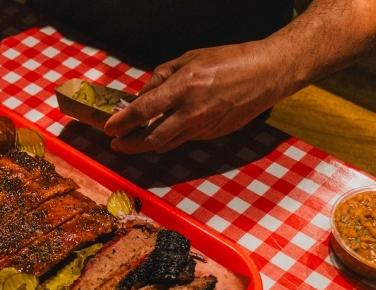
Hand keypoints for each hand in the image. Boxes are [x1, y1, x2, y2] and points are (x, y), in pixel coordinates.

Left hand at [104, 42, 289, 153]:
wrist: (266, 74)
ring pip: (167, 144)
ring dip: (148, 145)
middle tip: (117, 144)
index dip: (123, 122)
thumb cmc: (228, 60)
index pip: (143, 111)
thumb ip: (162, 78)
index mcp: (183, 87)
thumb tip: (141, 96)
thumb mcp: (190, 59)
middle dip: (130, 145)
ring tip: (134, 141)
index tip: (109, 128)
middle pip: (152, 139)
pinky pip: (184, 139)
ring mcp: (203, 127)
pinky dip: (170, 138)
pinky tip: (164, 131)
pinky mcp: (212, 135)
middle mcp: (191, 112)